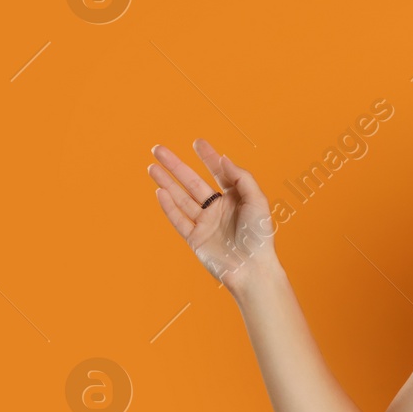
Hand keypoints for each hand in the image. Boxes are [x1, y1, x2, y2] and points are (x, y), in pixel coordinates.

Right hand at [148, 138, 278, 293]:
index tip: (197, 142)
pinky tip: (160, 191)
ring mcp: (206, 223)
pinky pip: (179, 219)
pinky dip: (169, 206)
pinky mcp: (195, 239)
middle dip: (176, 165)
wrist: (252, 269)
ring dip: (166, 182)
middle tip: (158, 149)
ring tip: (152, 166)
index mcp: (236, 198)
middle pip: (192, 182)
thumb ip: (242, 178)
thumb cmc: (260, 236)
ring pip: (181, 198)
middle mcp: (219, 209)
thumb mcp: (257, 201)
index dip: (208, 157)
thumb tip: (224, 158)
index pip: (219, 172)